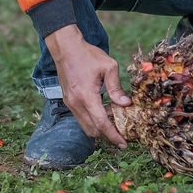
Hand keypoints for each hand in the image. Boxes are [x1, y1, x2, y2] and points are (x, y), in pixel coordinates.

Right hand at [45, 24, 131, 146]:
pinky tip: (102, 112)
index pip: (101, 123)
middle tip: (122, 134)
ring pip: (85, 126)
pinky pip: (81, 118)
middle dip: (107, 135)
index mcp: (86, 96)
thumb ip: (116, 87)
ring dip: (99, 129)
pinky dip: (92, 121)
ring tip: (113, 123)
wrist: (66, 48)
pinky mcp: (68, 101)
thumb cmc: (88, 55)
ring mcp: (70, 103)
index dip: (113, 135)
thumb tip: (125, 104)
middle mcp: (76, 103)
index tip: (123, 143)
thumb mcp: (108, 66)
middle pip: (93, 130)